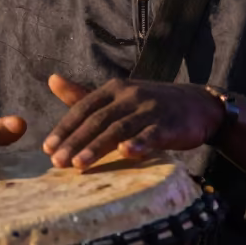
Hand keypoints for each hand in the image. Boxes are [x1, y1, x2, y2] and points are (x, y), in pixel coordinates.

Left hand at [42, 73, 223, 169]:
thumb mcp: (118, 96)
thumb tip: (52, 79)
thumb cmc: (150, 105)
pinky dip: (139, 143)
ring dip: (98, 146)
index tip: (47, 149)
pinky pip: (152, 134)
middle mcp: (130, 95)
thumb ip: (84, 94)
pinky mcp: (169, 124)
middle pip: (98, 119)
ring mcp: (150, 109)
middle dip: (76, 141)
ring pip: (120, 128)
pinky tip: (126, 153)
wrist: (198, 105)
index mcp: (114, 89)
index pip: (83, 108)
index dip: (65, 128)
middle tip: (57, 162)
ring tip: (80, 164)